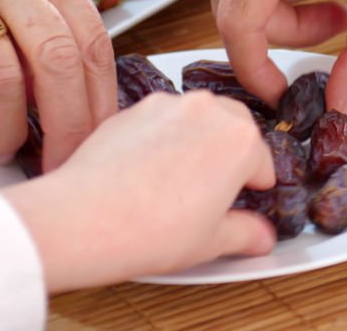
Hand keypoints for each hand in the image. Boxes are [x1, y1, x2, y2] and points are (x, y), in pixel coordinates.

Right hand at [0, 0, 115, 169]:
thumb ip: (40, 6)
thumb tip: (67, 80)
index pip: (93, 37)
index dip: (100, 95)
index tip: (100, 131)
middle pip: (60, 61)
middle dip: (68, 123)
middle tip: (63, 156)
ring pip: (5, 78)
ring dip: (8, 128)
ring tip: (4, 148)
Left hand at [3, 91, 275, 291]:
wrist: (83, 220)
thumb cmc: (151, 230)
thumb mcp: (212, 242)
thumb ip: (246, 233)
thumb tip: (260, 237)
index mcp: (241, 140)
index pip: (264, 163)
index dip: (255, 189)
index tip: (242, 204)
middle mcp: (208, 110)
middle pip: (236, 126)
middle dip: (231, 153)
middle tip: (214, 190)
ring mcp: (167, 104)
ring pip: (197, 117)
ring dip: (198, 140)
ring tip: (178, 180)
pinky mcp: (131, 108)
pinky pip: (161, 120)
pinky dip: (162, 138)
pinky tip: (146, 172)